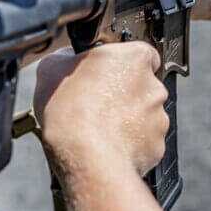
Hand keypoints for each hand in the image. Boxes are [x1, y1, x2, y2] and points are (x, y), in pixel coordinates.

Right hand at [34, 42, 168, 176]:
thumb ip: (66, 57)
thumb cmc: (71, 111)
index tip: (105, 76)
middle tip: (97, 106)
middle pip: (142, 86)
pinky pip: (144, 142)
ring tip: (99, 130)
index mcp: (134, 58)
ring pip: (144, 116)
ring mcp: (158, 117)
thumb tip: (67, 59)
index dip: (121, 65)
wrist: (85, 156)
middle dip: (124, 95)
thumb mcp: (52, 68)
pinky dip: (130, 145)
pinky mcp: (156, 145)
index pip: (140, 54)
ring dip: (127, 121)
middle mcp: (154, 85)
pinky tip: (108, 146)